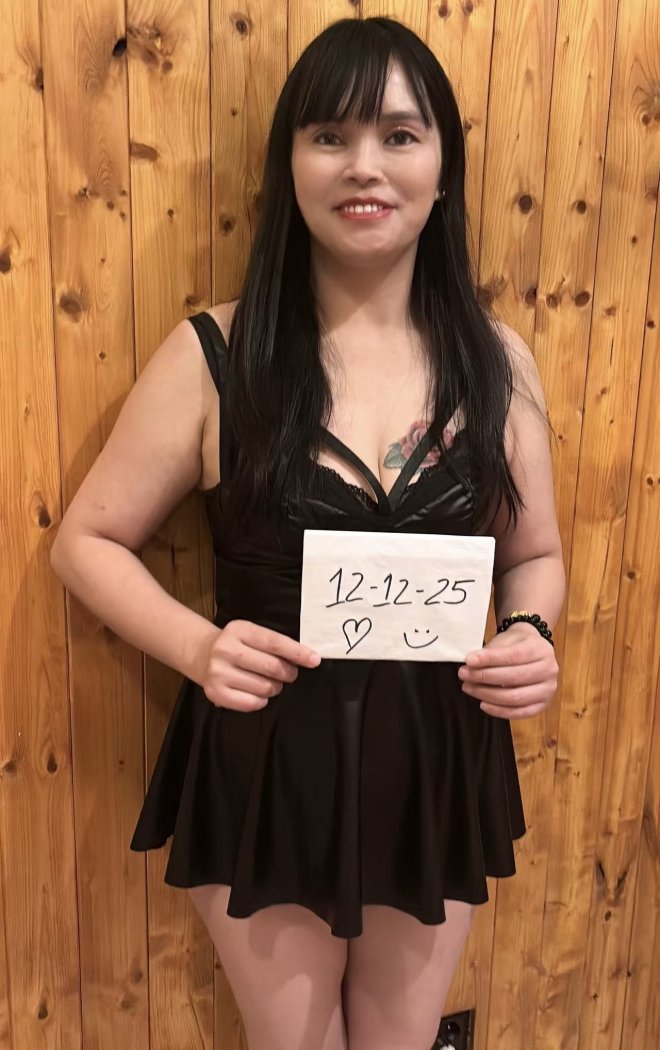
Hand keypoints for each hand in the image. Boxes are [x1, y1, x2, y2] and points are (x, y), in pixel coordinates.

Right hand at [198, 620, 320, 711]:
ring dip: (275, 688)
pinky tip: (256, 692)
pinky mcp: (215, 693)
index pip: (274, 643)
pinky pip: (252, 703)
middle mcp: (226, 650)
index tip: (314, 660)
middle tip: (289, 673)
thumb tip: (307, 657)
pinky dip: (261, 700)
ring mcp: (218, 672)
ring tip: (269, 682)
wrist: (201, 654)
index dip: (298, 653)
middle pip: (272, 667)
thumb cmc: (236, 644)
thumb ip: (275, 643)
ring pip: (265, 688)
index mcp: (239, 630)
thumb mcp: (251, 634)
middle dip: (288, 673)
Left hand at [458, 622, 557, 719]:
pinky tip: (483, 704)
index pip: (512, 656)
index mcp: (540, 649)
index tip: (469, 660)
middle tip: (464, 674)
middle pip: (513, 678)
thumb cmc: (517, 644)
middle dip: (484, 677)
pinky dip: (499, 711)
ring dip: (487, 694)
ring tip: (469, 688)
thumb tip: (471, 664)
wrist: (534, 651)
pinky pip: (520, 712)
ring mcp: (548, 689)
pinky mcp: (542, 705)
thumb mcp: (506, 639)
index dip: (489, 659)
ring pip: (515, 697)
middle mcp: (549, 670)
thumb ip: (491, 651)